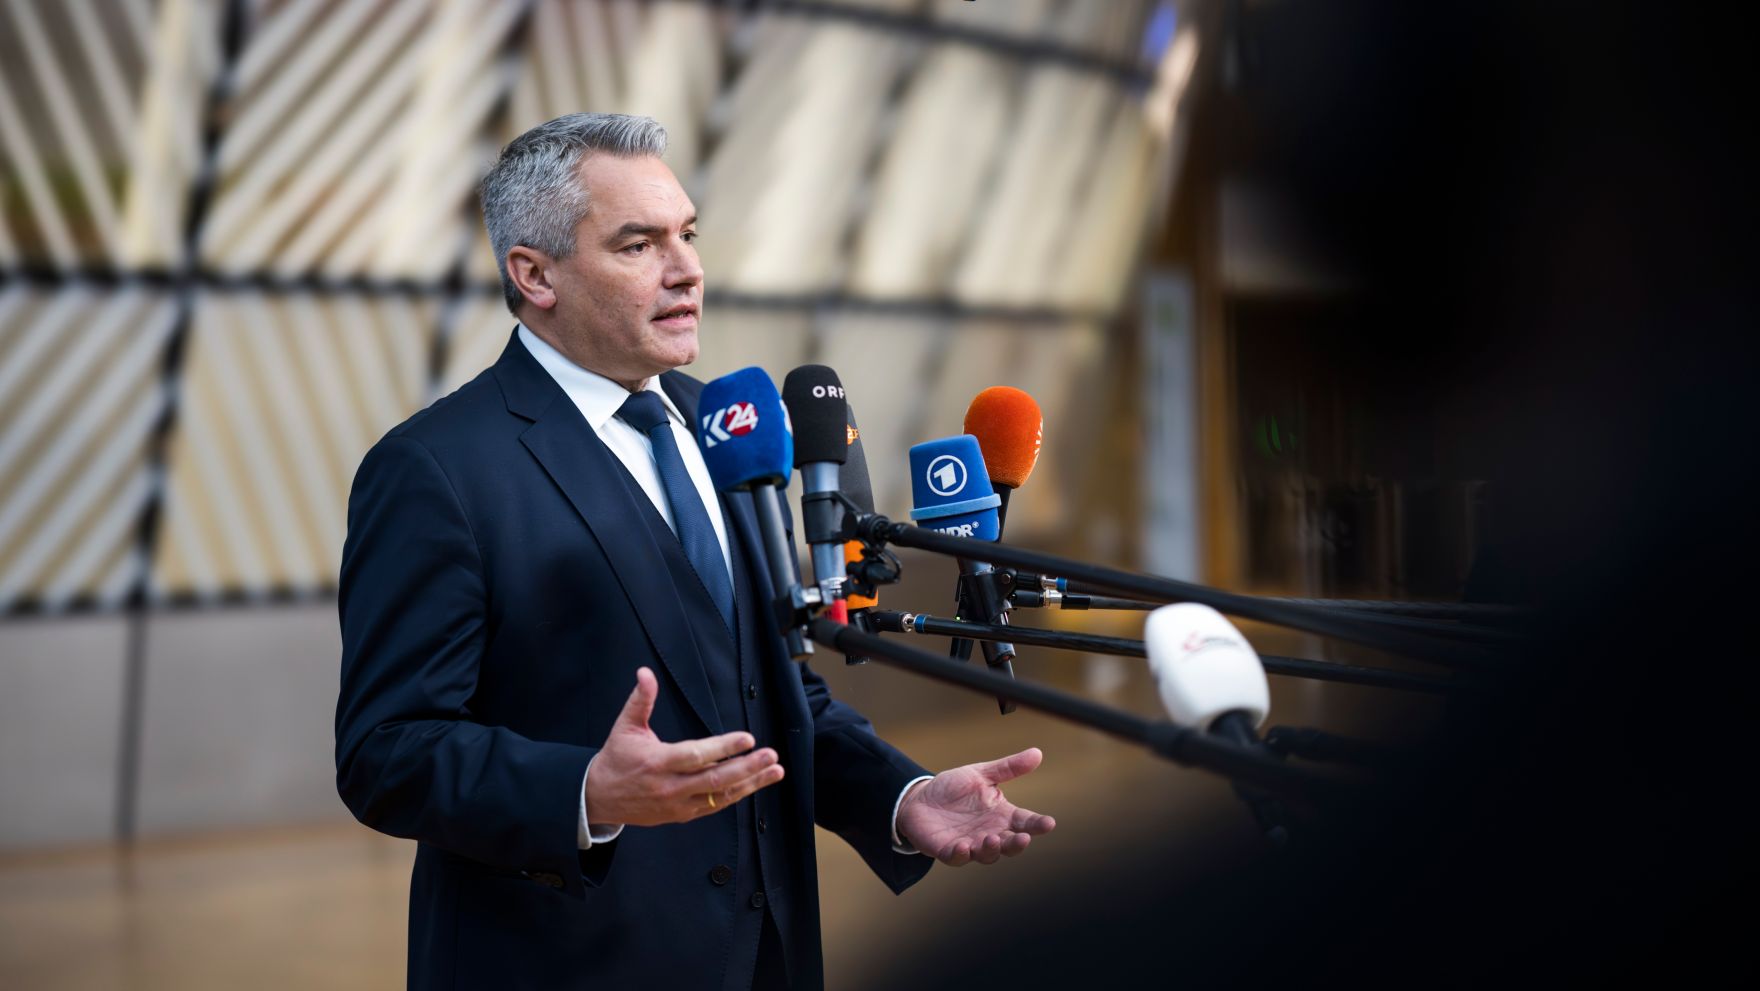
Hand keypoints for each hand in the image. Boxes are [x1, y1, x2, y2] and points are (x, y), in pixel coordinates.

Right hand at [584, 667, 784, 826]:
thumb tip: (645, 672)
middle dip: (747, 768)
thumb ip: (640, 699)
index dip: (723, 748)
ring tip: (775, 771)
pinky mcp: (682, 815)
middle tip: (771, 756)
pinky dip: (737, 795)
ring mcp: (678, 804)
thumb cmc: (617, 758)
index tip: (747, 739)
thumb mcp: (625, 726)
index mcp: (658, 762)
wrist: (599, 797)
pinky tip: (756, 783)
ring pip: (720, 796)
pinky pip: (715, 806)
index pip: (696, 756)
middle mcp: (670, 786)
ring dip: (751, 784)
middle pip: (715, 780)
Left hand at [895, 748, 1055, 865]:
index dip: (1037, 825)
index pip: (1025, 822)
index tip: (1049, 823)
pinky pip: (957, 857)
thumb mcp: (981, 774)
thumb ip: (1008, 768)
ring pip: (987, 855)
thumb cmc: (954, 788)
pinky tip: (964, 846)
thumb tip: (1037, 753)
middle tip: (1023, 838)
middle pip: (1010, 845)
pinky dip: (962, 854)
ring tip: (992, 839)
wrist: (919, 799)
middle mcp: (990, 833)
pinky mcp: (948, 850)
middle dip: (1017, 844)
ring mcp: (970, 844)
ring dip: (991, 849)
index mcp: (1001, 815)